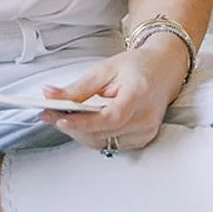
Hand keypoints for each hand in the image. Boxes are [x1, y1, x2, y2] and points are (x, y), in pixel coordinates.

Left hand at [42, 43, 181, 152]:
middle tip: (49, 114)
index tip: (60, 119)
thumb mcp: (105, 69)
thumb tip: (51, 95)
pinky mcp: (143, 139)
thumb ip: (78, 87)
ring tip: (62, 117)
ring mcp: (146, 131)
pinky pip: (111, 144)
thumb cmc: (137, 67)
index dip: (84, 122)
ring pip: (104, 142)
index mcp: (139, 94)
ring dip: (80, 133)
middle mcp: (146, 117)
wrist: (163, 70)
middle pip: (103, 133)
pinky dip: (93, 136)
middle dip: (73, 126)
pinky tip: (83, 124)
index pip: (111, 117)